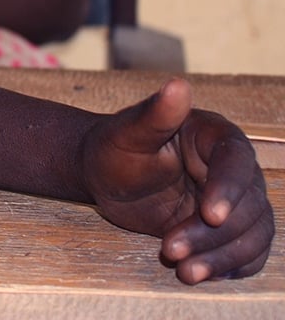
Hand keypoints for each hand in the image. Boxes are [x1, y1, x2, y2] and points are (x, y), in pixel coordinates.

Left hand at [82, 78, 274, 281]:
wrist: (106, 176)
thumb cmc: (114, 147)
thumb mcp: (127, 132)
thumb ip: (155, 114)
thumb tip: (178, 84)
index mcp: (215, 137)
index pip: (237, 162)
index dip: (228, 189)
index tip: (209, 214)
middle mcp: (233, 169)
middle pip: (249, 206)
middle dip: (212, 234)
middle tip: (170, 248)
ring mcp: (234, 201)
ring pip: (253, 234)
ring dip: (221, 257)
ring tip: (184, 272)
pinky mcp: (227, 230)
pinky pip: (247, 253)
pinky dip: (229, 268)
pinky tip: (201, 275)